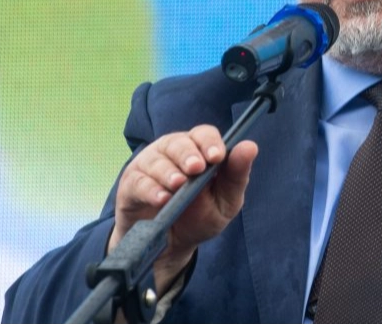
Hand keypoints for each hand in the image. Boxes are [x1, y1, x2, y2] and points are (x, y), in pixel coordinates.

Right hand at [108, 125, 258, 294]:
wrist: (172, 246)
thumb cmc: (200, 217)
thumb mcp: (226, 200)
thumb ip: (237, 175)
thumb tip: (250, 147)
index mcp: (197, 150)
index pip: (203, 134)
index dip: (209, 142)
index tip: (216, 156)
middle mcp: (172, 152)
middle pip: (178, 142)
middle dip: (188, 154)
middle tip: (196, 168)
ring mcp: (149, 166)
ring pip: (156, 160)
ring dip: (168, 172)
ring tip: (177, 185)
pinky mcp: (131, 185)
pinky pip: (138, 182)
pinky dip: (150, 189)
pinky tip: (161, 199)